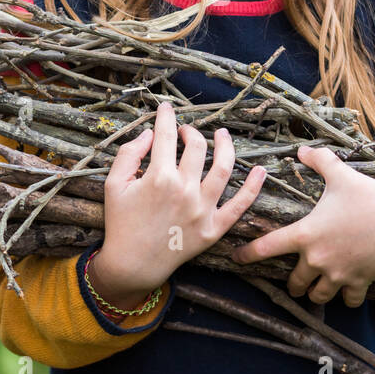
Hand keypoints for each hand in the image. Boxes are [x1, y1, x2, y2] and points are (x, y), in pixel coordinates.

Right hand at [90, 101, 266, 301]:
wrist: (133, 264)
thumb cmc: (121, 223)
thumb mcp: (113, 184)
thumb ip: (129, 153)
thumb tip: (150, 133)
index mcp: (159, 177)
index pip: (167, 136)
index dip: (167, 117)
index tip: (166, 108)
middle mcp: (185, 190)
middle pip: (197, 147)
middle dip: (191, 132)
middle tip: (186, 131)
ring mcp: (202, 210)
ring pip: (224, 168)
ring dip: (226, 145)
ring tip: (222, 134)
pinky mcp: (214, 228)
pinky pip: (240, 206)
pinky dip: (254, 187)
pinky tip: (261, 170)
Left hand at [230, 144, 374, 306]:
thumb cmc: (369, 196)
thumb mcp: (341, 174)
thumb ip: (319, 160)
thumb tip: (301, 149)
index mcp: (306, 234)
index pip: (267, 248)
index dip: (247, 255)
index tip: (237, 259)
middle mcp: (318, 259)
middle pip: (294, 282)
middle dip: (291, 283)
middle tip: (293, 280)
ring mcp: (338, 274)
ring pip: (317, 296)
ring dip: (314, 293)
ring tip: (316, 289)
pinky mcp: (359, 282)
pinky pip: (348, 300)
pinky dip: (346, 297)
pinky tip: (347, 291)